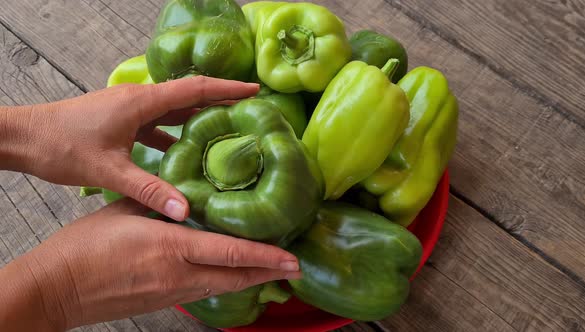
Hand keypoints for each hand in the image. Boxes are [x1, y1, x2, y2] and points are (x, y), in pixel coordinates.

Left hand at [0, 76, 258, 220]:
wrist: (23, 138)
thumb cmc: (61, 146)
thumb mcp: (108, 170)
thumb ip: (149, 190)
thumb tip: (185, 211)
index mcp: (142, 102)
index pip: (194, 89)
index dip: (227, 88)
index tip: (255, 89)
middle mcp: (139, 99)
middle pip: (189, 96)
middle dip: (220, 100)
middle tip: (250, 111)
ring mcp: (130, 109)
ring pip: (173, 109)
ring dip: (199, 117)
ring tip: (226, 130)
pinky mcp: (121, 120)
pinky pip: (157, 123)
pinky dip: (175, 133)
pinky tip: (185, 153)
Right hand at [0, 199, 300, 330]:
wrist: (57, 290)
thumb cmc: (84, 247)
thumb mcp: (124, 211)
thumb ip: (160, 203)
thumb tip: (186, 195)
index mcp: (170, 247)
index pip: (229, 253)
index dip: (265, 257)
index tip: (291, 259)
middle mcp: (178, 275)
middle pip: (236, 277)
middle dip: (268, 273)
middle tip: (294, 268)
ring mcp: (172, 293)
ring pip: (223, 287)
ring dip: (250, 279)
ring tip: (271, 269)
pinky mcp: (163, 301)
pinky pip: (204, 292)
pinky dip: (225, 284)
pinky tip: (232, 275)